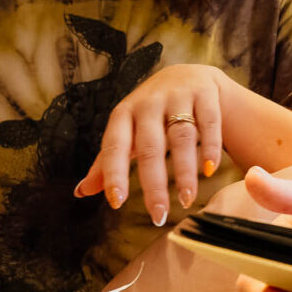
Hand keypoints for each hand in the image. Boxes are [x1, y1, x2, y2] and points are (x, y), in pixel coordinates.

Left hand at [75, 63, 230, 225]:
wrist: (186, 75)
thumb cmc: (150, 113)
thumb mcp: (126, 132)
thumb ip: (107, 162)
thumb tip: (81, 192)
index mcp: (123, 114)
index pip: (115, 146)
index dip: (114, 174)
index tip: (116, 203)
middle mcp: (148, 103)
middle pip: (150, 147)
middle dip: (154, 184)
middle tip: (159, 216)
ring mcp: (178, 96)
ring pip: (182, 137)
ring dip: (184, 172)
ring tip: (186, 200)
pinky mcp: (205, 93)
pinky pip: (209, 123)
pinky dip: (210, 148)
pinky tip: (209, 171)